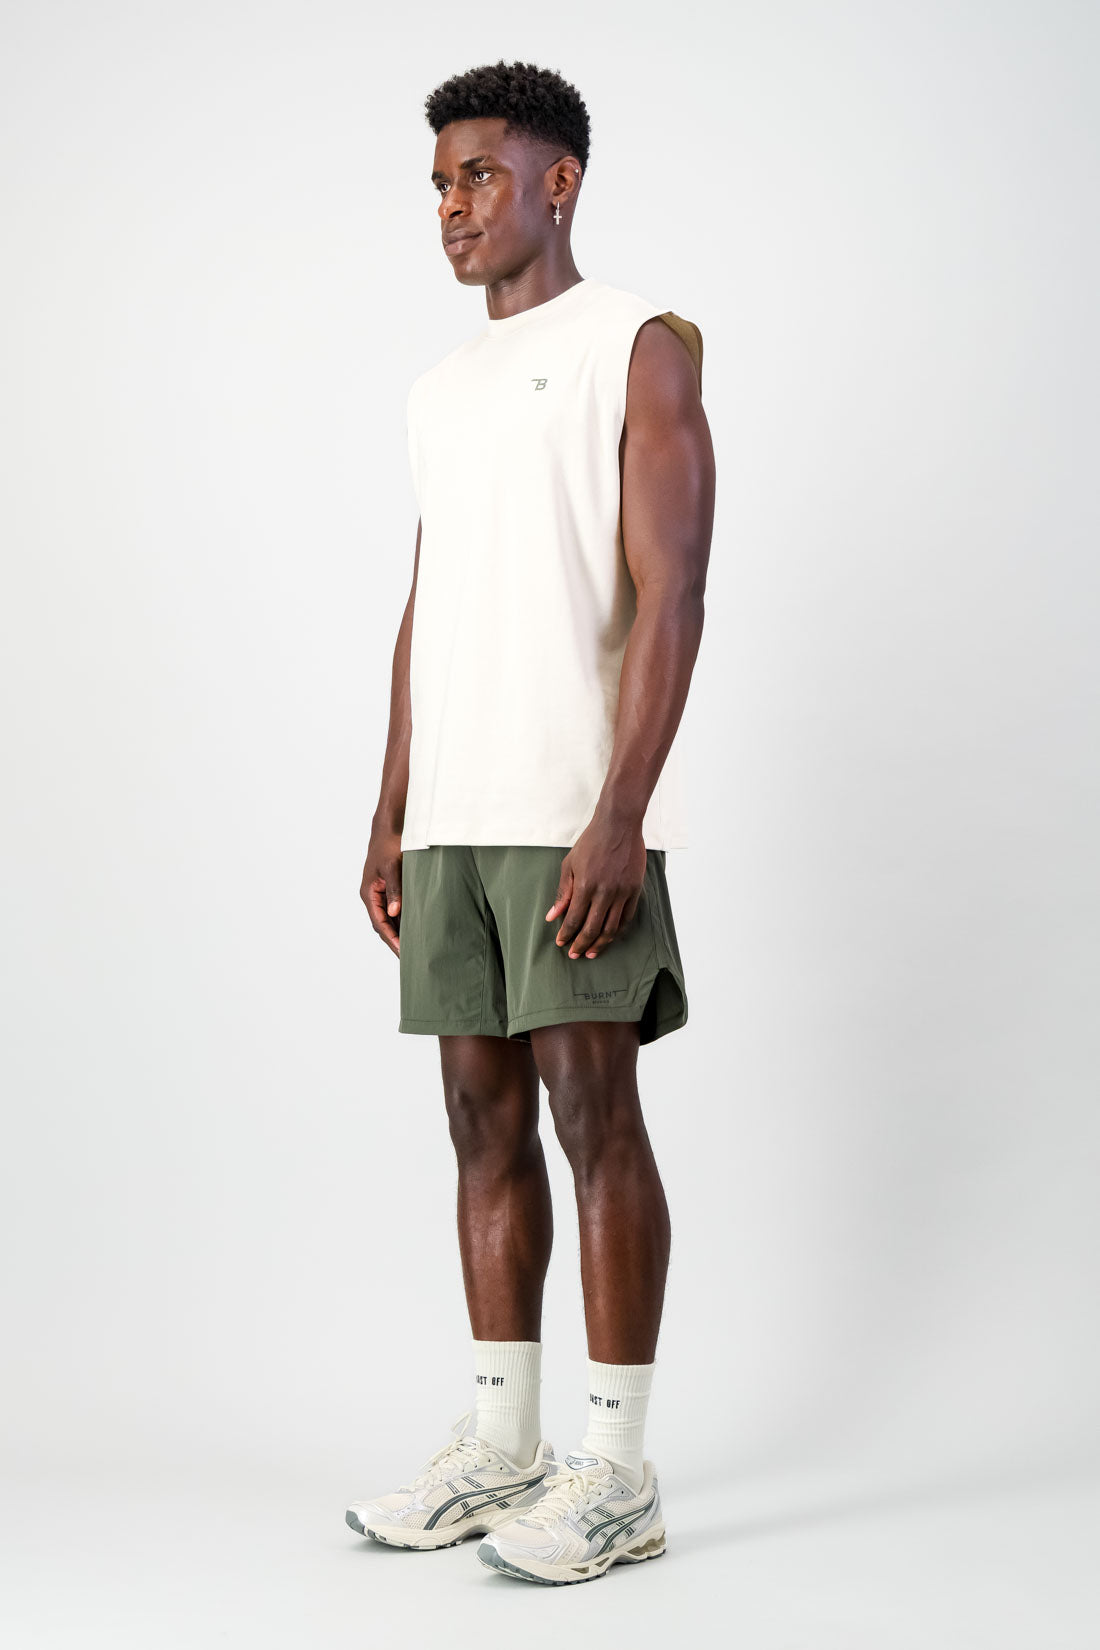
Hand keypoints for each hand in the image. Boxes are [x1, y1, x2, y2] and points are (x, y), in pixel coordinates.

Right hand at [361, 824, 402, 956]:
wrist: (390, 827)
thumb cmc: (389, 844)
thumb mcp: (392, 866)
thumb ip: (395, 889)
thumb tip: (394, 913)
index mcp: (369, 893)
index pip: (379, 923)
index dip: (391, 938)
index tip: (402, 951)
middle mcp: (373, 896)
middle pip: (383, 925)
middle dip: (395, 941)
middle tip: (410, 958)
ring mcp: (381, 894)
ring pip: (389, 919)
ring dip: (399, 932)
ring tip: (414, 949)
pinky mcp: (390, 889)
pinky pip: (395, 910)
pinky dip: (403, 920)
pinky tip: (415, 928)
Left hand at [545, 817, 645, 959]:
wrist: (618, 825)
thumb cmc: (591, 842)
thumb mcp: (569, 864)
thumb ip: (563, 893)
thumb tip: (552, 916)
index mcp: (585, 886)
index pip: (574, 919)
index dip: (566, 935)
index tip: (561, 943)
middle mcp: (604, 892)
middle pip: (592, 928)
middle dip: (581, 945)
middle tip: (575, 955)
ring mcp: (622, 892)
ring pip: (611, 928)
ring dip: (600, 943)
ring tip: (592, 953)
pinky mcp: (635, 890)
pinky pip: (627, 918)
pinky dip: (618, 931)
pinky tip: (610, 937)